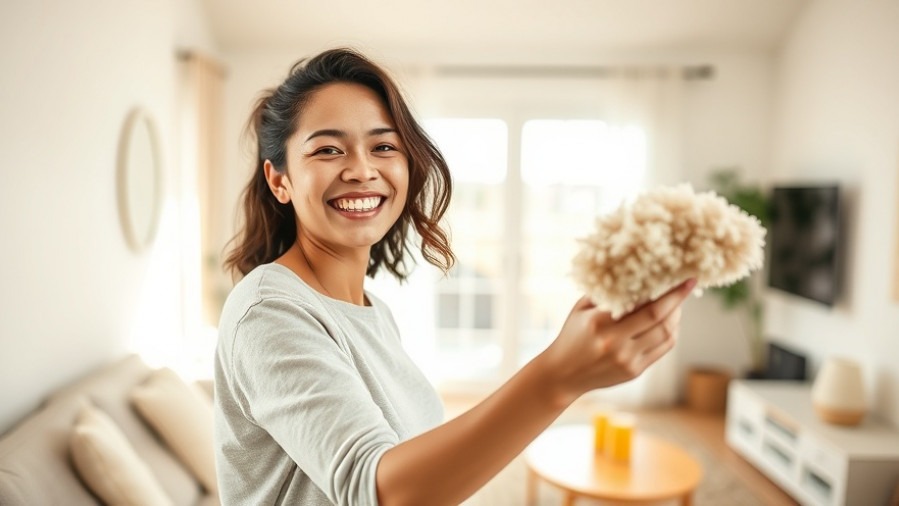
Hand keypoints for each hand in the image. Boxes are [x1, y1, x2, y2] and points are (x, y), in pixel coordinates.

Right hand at [537, 279, 694, 405]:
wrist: (563, 375)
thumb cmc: (572, 336)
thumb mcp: (580, 309)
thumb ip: (604, 293)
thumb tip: (632, 272)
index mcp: (599, 323)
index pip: (642, 304)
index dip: (665, 291)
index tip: (680, 278)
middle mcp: (615, 342)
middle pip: (659, 318)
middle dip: (678, 299)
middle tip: (687, 285)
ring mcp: (626, 359)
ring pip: (665, 335)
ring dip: (676, 316)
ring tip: (677, 304)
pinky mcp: (634, 372)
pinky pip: (662, 349)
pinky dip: (671, 333)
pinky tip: (670, 322)